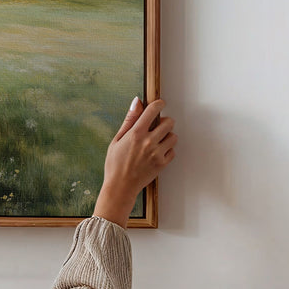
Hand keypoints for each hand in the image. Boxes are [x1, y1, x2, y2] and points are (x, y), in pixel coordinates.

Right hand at [93, 97, 176, 224]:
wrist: (120, 187)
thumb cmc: (115, 164)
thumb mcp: (117, 139)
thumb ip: (129, 120)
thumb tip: (137, 101)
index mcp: (136, 133)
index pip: (153, 110)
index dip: (159, 104)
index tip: (160, 104)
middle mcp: (148, 142)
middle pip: (169, 122)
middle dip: (165, 121)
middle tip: (158, 126)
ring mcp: (157, 153)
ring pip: (173, 136)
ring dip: (168, 136)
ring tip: (158, 141)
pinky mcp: (162, 164)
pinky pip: (173, 151)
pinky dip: (168, 150)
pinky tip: (158, 152)